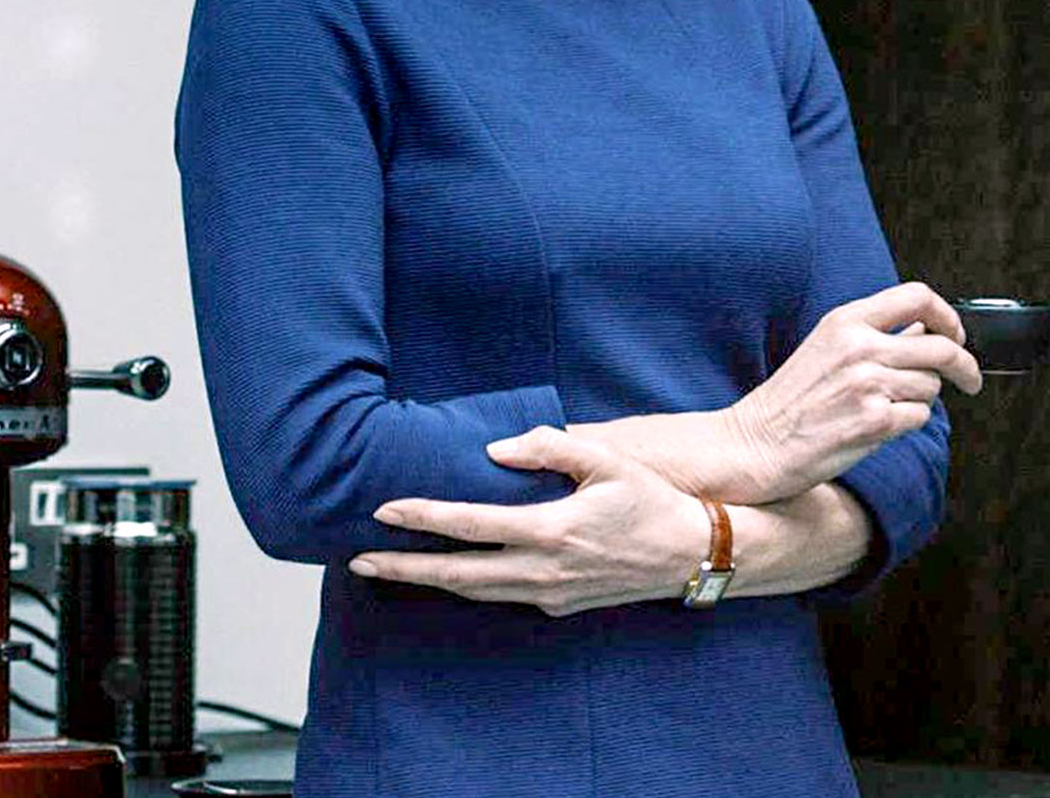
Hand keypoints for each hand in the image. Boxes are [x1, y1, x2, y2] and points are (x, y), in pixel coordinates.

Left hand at [349, 427, 708, 616]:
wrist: (692, 554)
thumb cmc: (651, 500)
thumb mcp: (608, 460)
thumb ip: (552, 447)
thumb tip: (496, 448)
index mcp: (552, 530)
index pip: (471, 526)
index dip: (424, 518)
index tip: (385, 511)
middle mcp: (544, 569)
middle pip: (457, 575)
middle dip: (403, 569)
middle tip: (357, 562)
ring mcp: (550, 592)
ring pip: (475, 592)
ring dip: (429, 582)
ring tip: (389, 570)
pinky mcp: (559, 603)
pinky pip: (501, 595)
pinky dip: (467, 586)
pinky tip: (450, 574)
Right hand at [724, 281, 980, 501]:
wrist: (756, 444)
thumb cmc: (789, 401)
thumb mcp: (827, 348)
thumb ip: (875, 335)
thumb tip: (923, 330)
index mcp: (846, 321)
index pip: (918, 296)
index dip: (948, 315)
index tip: (956, 334)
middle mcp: (860, 347)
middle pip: (941, 346)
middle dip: (965, 366)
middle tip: (969, 379)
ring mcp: (869, 384)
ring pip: (932, 387)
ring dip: (921, 399)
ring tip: (887, 408)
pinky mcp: (875, 422)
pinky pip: (920, 417)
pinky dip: (908, 423)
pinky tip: (879, 426)